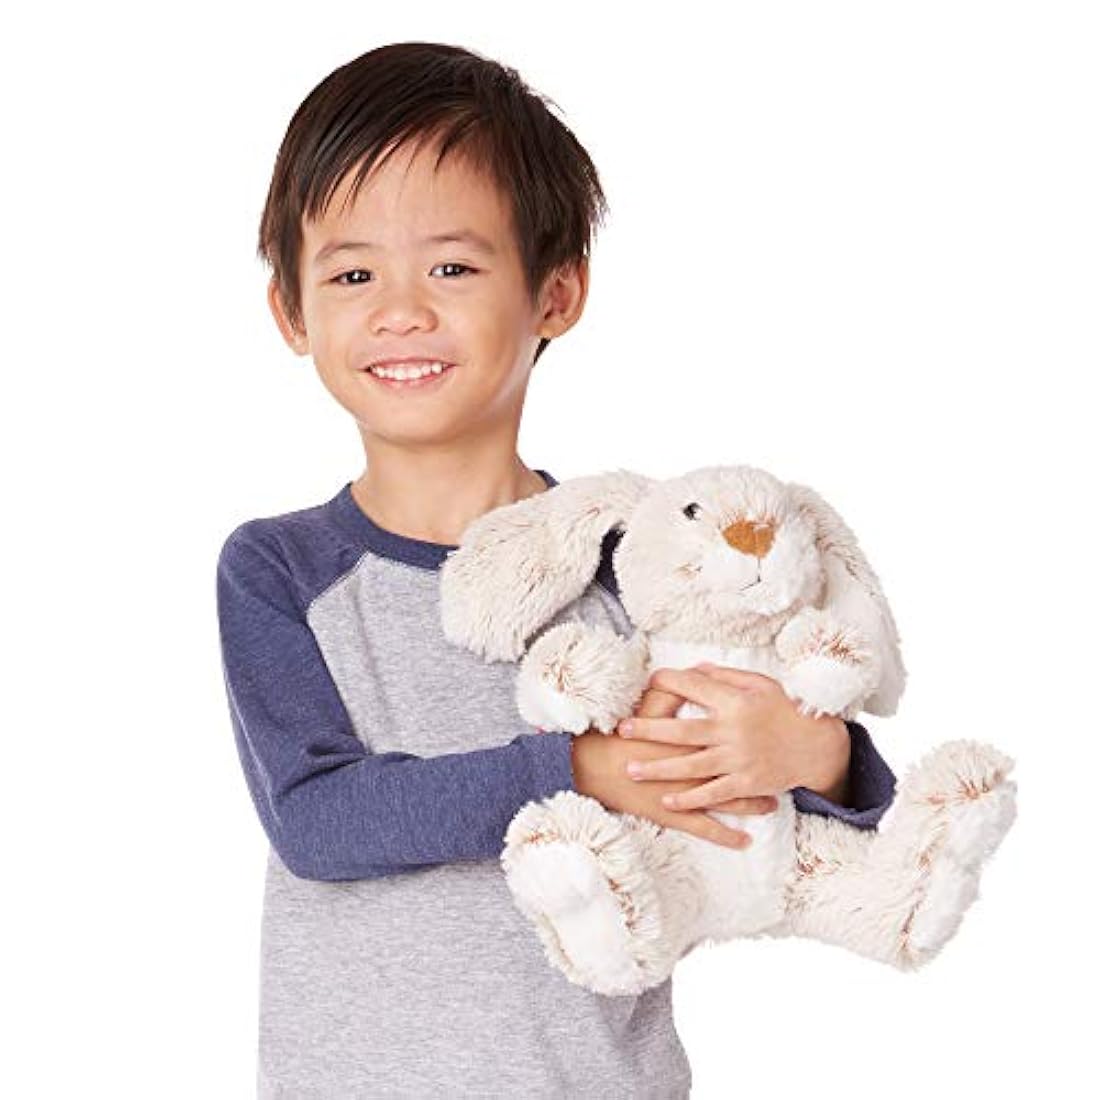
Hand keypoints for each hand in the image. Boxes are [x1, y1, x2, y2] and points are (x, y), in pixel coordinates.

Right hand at [571, 682, 777, 849]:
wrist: (593, 768)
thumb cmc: (619, 737)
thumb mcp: (646, 707)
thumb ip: (672, 691)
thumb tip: (695, 675)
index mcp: (689, 737)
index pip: (726, 734)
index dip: (751, 734)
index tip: (773, 734)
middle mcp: (693, 766)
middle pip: (734, 769)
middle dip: (759, 772)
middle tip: (780, 772)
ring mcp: (685, 793)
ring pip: (726, 800)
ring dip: (750, 805)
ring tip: (770, 805)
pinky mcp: (673, 815)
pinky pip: (705, 828)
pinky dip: (725, 836)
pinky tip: (744, 842)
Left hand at [614, 664, 851, 811]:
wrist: (817, 746)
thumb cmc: (785, 710)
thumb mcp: (760, 684)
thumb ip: (725, 677)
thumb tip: (693, 669)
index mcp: (736, 701)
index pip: (694, 687)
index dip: (669, 682)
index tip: (648, 682)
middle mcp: (734, 730)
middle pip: (683, 730)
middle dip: (649, 730)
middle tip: (621, 730)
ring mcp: (739, 759)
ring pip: (691, 765)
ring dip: (659, 768)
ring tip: (632, 769)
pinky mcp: (746, 783)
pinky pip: (713, 793)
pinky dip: (689, 799)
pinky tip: (667, 801)